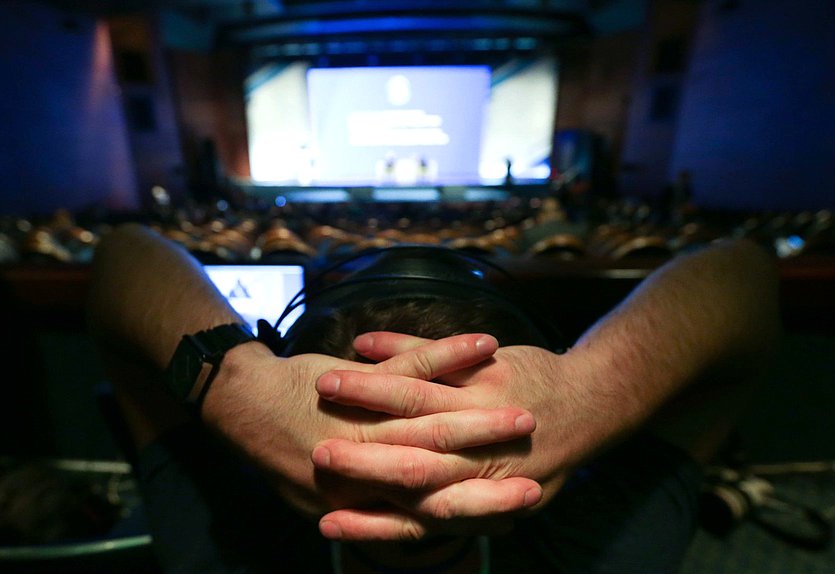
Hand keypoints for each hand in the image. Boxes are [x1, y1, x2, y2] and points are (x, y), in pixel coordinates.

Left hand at [200, 334, 542, 528]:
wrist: (243, 404)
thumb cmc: (289, 437)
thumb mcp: (331, 481)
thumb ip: (373, 492)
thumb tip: (417, 508)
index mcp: (362, 500)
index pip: (435, 514)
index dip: (483, 511)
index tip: (523, 506)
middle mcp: (366, 471)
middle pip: (444, 474)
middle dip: (494, 474)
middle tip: (539, 478)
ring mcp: (362, 427)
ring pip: (436, 421)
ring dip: (485, 414)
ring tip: (527, 413)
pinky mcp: (357, 384)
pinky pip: (413, 367)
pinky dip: (449, 353)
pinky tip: (487, 343)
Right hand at [312, 332, 616, 538]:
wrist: (590, 406)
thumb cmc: (548, 455)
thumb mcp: (509, 494)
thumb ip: (465, 507)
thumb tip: (425, 522)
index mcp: (474, 490)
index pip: (409, 512)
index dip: (365, 521)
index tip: (325, 522)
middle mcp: (473, 454)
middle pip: (400, 455)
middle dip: (352, 455)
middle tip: (311, 455)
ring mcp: (476, 407)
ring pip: (408, 398)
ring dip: (362, 390)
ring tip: (322, 385)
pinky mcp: (483, 372)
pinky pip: (431, 357)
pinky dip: (396, 347)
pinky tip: (364, 342)